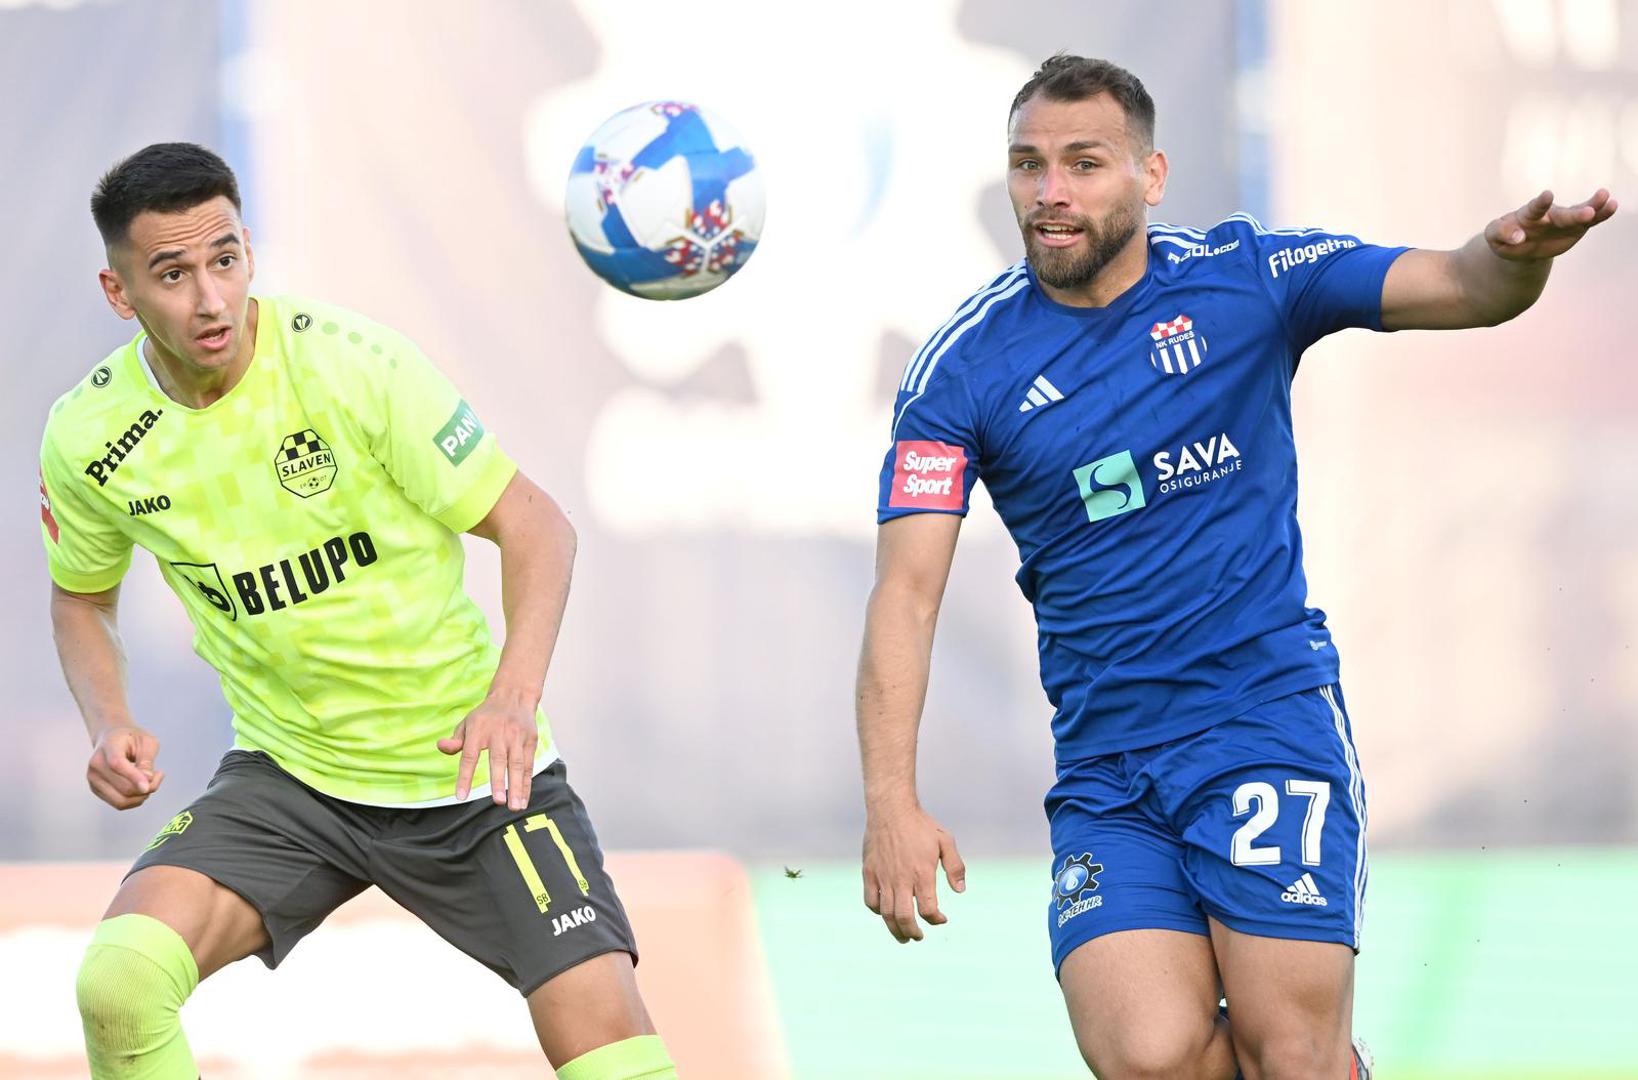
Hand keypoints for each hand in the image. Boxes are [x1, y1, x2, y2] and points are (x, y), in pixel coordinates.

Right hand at [87, 725, 163, 809]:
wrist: (111, 738)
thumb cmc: (131, 738)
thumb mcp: (146, 741)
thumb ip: (147, 760)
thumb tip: (146, 780)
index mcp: (108, 746)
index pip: (117, 764)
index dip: (133, 777)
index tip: (148, 786)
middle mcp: (96, 764)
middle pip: (123, 787)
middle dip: (147, 787)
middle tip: (158, 775)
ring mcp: (93, 779)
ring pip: (121, 800)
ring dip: (141, 797)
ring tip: (151, 782)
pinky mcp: (96, 790)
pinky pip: (118, 803)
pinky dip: (134, 800)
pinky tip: (141, 787)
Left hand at [437, 694, 537, 809]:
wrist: (514, 695)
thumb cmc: (486, 716)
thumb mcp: (467, 723)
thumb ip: (455, 740)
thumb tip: (441, 747)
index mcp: (479, 730)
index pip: (470, 756)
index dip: (465, 776)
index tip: (461, 796)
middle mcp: (499, 733)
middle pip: (499, 760)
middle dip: (499, 781)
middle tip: (498, 801)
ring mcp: (516, 737)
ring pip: (517, 764)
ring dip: (517, 787)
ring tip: (514, 807)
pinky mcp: (530, 741)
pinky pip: (529, 765)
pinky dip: (526, 783)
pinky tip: (523, 800)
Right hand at [861, 804, 965, 942]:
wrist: (890, 809)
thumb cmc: (920, 825)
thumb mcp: (945, 841)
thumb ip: (955, 867)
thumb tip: (960, 890)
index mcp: (922, 873)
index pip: (928, 909)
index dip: (936, 919)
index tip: (941, 918)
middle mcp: (901, 879)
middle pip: (904, 918)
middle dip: (913, 933)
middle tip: (918, 937)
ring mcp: (883, 877)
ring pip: (886, 914)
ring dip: (895, 929)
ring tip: (903, 936)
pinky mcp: (869, 873)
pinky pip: (870, 901)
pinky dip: (878, 911)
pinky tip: (885, 913)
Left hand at [1486, 188, 1617, 260]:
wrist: (1519, 245)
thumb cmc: (1504, 236)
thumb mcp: (1493, 236)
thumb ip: (1501, 233)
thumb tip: (1518, 237)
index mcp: (1528, 215)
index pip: (1534, 207)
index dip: (1540, 202)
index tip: (1547, 195)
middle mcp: (1549, 215)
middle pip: (1562, 214)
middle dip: (1574, 214)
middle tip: (1588, 211)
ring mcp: (1563, 221)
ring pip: (1580, 214)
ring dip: (1593, 208)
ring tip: (1608, 200)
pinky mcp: (1575, 228)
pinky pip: (1590, 221)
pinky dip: (1601, 214)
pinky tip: (1613, 205)